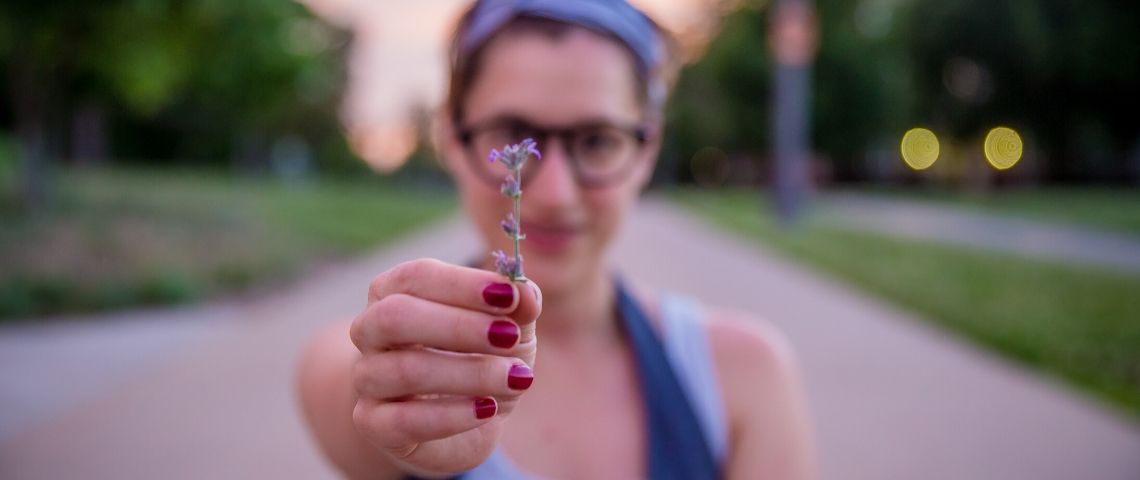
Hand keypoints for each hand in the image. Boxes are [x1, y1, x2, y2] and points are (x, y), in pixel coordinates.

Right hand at [349, 258, 541, 475]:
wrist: (461, 421)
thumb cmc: (479, 357)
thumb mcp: (509, 329)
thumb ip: (518, 306)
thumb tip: (526, 293)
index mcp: (394, 292)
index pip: (417, 276)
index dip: (463, 284)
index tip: (510, 296)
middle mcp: (370, 330)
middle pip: (396, 316)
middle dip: (459, 326)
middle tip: (510, 337)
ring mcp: (366, 378)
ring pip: (405, 370)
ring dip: (469, 373)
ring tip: (516, 379)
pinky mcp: (373, 424)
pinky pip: (403, 420)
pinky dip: (451, 415)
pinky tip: (487, 410)